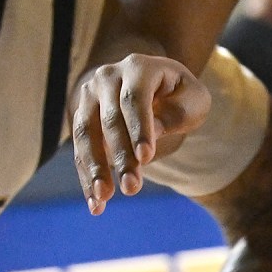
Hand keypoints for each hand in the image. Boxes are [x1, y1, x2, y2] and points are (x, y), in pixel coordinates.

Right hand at [70, 53, 210, 214]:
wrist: (147, 83)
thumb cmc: (177, 95)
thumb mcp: (192, 100)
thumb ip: (178, 112)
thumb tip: (153, 131)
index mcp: (138, 67)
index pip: (135, 97)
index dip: (139, 128)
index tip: (146, 158)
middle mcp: (107, 77)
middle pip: (109, 119)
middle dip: (120, 156)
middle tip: (131, 188)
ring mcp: (88, 97)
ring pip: (85, 134)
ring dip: (94, 168)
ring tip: (104, 198)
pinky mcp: (79, 118)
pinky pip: (79, 150)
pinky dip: (86, 178)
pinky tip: (96, 204)